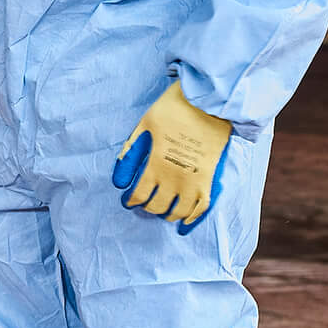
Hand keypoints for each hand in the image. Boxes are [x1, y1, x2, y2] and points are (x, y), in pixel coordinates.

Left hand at [112, 80, 231, 233]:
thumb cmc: (173, 110)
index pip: (139, 195)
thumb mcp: (143, 126)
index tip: (128, 201)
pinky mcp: (209, 178)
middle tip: (144, 204)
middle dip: (147, 207)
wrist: (208, 102)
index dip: (131, 201)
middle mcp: (174, 178)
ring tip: (162, 211)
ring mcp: (194, 180)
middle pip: (157, 205)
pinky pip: (202, 207)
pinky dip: (193, 219)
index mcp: (155, 165)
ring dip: (167, 214)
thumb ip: (131, 153)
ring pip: (178, 211)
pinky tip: (184, 225)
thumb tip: (118, 181)